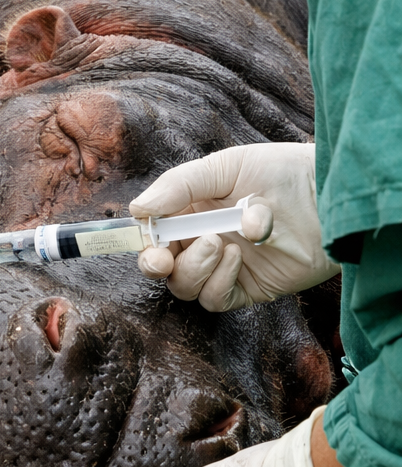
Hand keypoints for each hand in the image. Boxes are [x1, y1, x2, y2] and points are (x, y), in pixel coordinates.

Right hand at [129, 143, 337, 309]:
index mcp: (191, 209)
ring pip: (185, 286)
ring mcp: (225, 266)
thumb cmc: (278, 171)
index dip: (142, 239)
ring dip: (193, 268)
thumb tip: (139, 210)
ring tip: (219, 242)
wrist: (327, 194)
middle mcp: (203, 239)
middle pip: (162, 266)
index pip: (153, 232)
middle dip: (155, 263)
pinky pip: (216, 298)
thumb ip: (179, 186)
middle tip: (161, 257)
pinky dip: (218, 282)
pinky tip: (236, 258)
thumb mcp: (223, 168)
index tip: (144, 237)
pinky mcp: (248, 288)